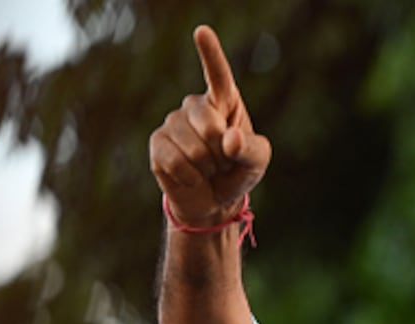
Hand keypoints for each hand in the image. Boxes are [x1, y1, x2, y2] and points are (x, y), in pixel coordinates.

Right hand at [149, 25, 271, 227]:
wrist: (214, 199)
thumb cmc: (238, 171)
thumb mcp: (257, 161)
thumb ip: (251, 148)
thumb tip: (229, 139)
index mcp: (223, 102)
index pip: (217, 75)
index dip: (210, 54)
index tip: (202, 32)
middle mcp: (194, 107)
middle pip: (209, 125)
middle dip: (222, 152)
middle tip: (223, 160)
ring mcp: (172, 123)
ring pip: (193, 148)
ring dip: (206, 167)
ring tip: (207, 168)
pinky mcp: (157, 144)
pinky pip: (175, 161)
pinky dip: (189, 176)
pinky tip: (191, 176)